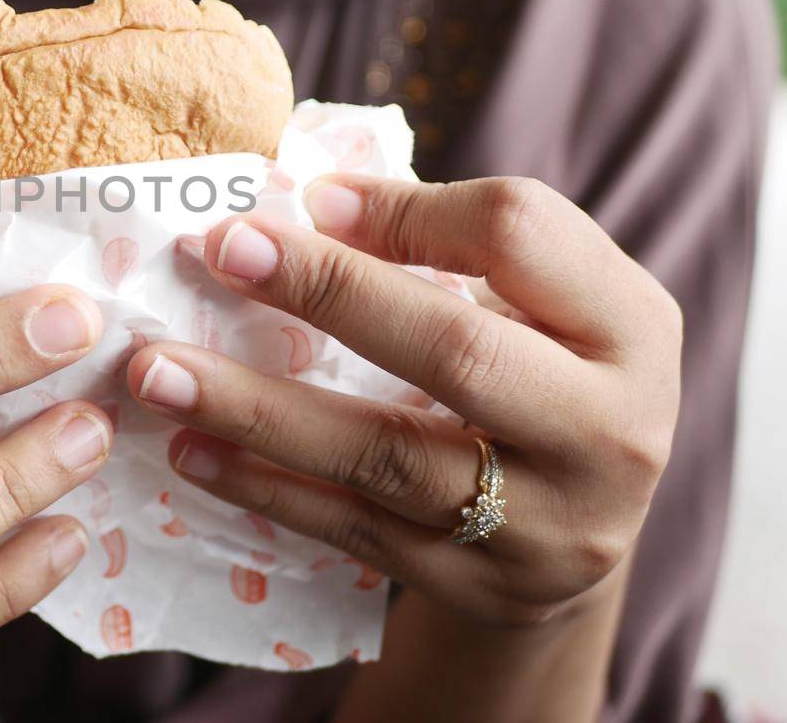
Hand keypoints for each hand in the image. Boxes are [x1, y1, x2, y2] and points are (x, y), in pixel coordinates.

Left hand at [125, 174, 680, 627]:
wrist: (579, 530)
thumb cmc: (534, 373)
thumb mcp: (530, 300)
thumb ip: (444, 247)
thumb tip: (303, 204)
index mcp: (628, 324)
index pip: (519, 234)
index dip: (407, 209)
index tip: (307, 198)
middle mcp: (611, 430)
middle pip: (454, 350)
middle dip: (326, 292)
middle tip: (217, 250)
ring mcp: (550, 525)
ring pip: (386, 456)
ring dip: (257, 409)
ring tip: (158, 370)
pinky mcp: (484, 588)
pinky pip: (354, 529)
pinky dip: (263, 486)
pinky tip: (190, 449)